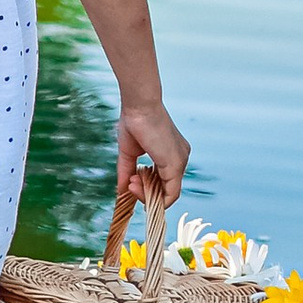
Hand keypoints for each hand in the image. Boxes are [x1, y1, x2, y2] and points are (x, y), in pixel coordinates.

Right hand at [118, 101, 187, 216]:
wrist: (140, 105)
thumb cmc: (134, 121)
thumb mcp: (129, 152)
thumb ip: (127, 172)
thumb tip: (121, 191)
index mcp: (171, 153)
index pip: (163, 181)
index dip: (146, 187)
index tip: (130, 182)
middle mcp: (180, 158)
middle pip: (166, 190)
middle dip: (145, 192)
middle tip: (130, 184)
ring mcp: (180, 163)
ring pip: (168, 195)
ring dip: (146, 195)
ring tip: (131, 183)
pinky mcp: (176, 166)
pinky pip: (170, 195)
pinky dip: (152, 197)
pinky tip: (136, 186)